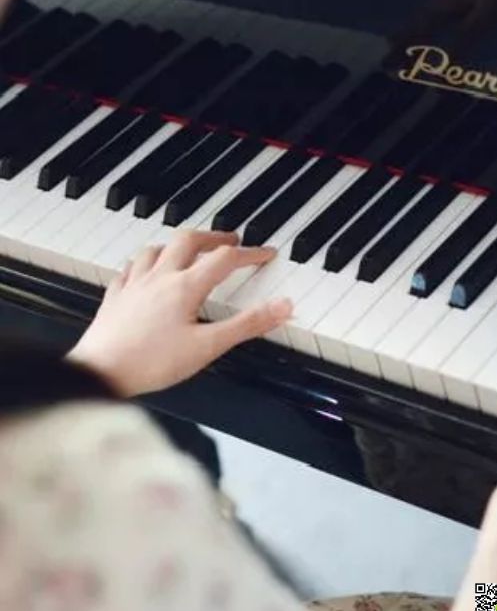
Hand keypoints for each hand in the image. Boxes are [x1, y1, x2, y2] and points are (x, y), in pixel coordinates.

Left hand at [68, 231, 292, 396]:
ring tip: (187, 250)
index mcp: (185, 286)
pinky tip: (143, 270)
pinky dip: (144, 263)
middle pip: (188, 241)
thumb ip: (248, 324)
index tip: (265, 254)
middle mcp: (159, 278)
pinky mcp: (115, 297)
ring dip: (177, 244)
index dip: (249, 254)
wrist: (99, 372)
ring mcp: (133, 285)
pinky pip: (129, 268)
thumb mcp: (209, 346)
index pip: (225, 259)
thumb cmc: (151, 362)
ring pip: (156, 249)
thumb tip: (283, 306)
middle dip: (213, 238)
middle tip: (228, 240)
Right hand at [385, 0, 496, 64]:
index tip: (438, 88)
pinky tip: (405, 37)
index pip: (467, 35)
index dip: (452, 61)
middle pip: (434, 18)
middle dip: (410, 42)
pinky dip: (418, 23)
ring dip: (408, 32)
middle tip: (388, 63)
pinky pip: (437, 8)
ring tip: (387, 52)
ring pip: (430, 11)